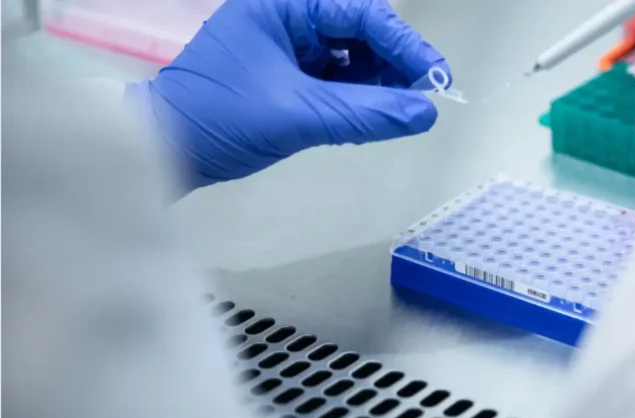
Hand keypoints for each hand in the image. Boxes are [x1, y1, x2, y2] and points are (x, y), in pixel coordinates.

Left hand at [127, 0, 449, 189]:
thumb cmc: (220, 119)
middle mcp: (288, 17)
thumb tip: (426, 113)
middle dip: (393, 65)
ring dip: (378, 85)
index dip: (404, 44)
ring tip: (395, 114)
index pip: (361, 13)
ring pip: (352, 58)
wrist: (162, 150)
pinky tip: (371, 119)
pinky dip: (357, 100)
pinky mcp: (287, 77)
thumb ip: (367, 113)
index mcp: (284, 5)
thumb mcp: (299, 115)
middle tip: (421, 99)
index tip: (436, 77)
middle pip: (361, 32)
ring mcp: (287, 47)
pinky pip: (336, 81)